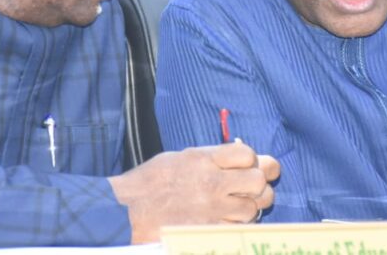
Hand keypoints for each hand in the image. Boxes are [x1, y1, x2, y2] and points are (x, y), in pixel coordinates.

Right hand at [109, 143, 280, 243]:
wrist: (128, 212)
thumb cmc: (150, 182)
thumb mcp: (180, 157)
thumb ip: (212, 156)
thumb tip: (241, 157)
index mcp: (203, 159)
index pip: (247, 154)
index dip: (252, 159)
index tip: (246, 164)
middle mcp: (211, 183)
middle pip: (258, 180)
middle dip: (259, 182)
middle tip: (250, 186)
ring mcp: (212, 210)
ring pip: (254, 207)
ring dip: (251, 205)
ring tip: (239, 204)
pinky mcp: (209, 231)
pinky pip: (240, 227)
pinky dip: (240, 223)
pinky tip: (230, 218)